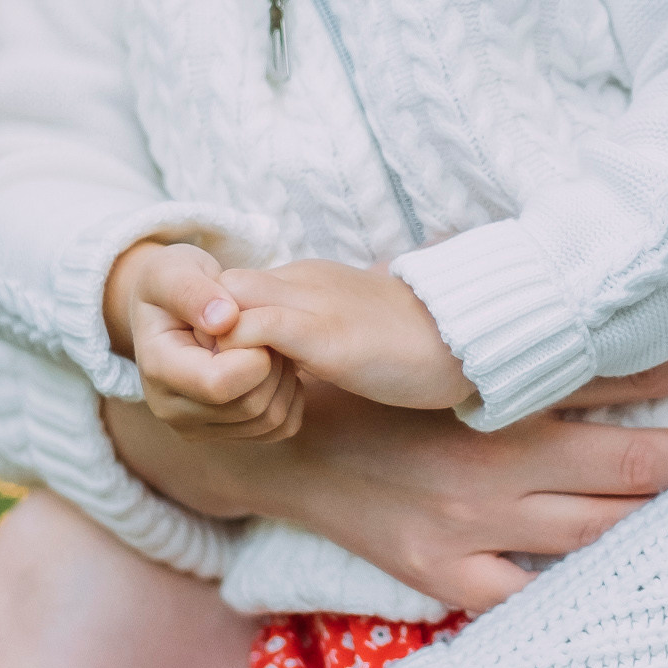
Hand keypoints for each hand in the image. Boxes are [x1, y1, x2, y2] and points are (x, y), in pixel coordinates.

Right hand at [104, 239, 302, 440]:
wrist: (170, 310)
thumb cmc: (173, 284)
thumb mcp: (173, 271)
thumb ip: (193, 291)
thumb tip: (224, 320)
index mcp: (157, 369)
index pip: (219, 383)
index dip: (254, 351)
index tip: (254, 318)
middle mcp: (171, 410)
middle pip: (249, 406)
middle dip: (272, 364)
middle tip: (267, 329)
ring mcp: (196, 428)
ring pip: (268, 420)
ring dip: (283, 378)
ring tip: (269, 343)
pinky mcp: (222, 435)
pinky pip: (278, 428)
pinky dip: (287, 396)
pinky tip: (273, 364)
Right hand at [104, 330, 667, 611]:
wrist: (243, 435)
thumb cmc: (334, 363)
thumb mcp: (400, 311)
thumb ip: (478, 305)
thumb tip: (556, 263)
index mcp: (483, 387)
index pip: (606, 372)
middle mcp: (486, 458)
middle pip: (625, 463)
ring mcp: (466, 521)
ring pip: (594, 532)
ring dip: (664, 521)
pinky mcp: (436, 569)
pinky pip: (519, 599)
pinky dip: (574, 601)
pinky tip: (633, 599)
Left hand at [221, 258, 471, 410]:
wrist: (464, 340)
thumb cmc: (410, 344)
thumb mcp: (344, 330)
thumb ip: (306, 333)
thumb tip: (273, 359)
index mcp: (304, 280)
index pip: (229, 287)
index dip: (213, 325)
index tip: (220, 364)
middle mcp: (299, 281)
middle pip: (216, 288)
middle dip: (203, 332)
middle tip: (215, 376)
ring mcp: (310, 304)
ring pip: (225, 303)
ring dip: (215, 346)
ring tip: (231, 386)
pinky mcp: (324, 333)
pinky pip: (255, 330)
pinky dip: (239, 355)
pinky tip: (254, 387)